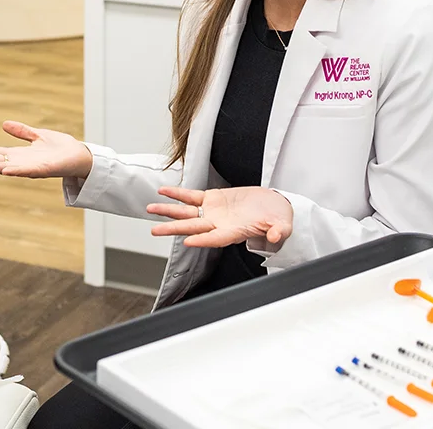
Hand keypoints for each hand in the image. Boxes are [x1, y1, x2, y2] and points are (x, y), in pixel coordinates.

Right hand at [0, 121, 92, 179]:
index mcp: (19, 155)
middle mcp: (21, 163)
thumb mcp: (38, 136)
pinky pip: (27, 171)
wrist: (81, 156)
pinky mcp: (43, 170)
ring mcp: (31, 168)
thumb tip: (4, 124)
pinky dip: (15, 171)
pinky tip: (4, 170)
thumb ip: (22, 132)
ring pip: (5, 168)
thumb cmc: (61, 148)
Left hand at [147, 186, 292, 247]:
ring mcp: (213, 212)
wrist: (274, 206)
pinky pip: (192, 197)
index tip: (188, 241)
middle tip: (154, 232)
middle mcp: (219, 224)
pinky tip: (164, 192)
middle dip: (173, 229)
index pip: (215, 239)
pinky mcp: (213, 199)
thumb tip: (276, 236)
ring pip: (187, 212)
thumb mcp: (282, 226)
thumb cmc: (277, 219)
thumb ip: (278, 231)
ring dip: (169, 211)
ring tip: (150, 209)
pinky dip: (178, 194)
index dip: (202, 241)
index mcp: (234, 232)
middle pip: (193, 228)